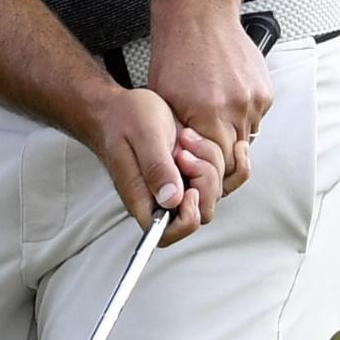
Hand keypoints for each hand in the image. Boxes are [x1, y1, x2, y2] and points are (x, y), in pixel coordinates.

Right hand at [85, 85, 226, 246]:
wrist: (121, 105)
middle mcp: (162, 197)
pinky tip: (200, 137)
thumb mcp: (143, 136)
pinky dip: (217, 154)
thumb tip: (172, 201)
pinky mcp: (190, 170)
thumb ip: (156, 168)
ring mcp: (178, 184)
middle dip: (204, 181)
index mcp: (143, 198)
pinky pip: (218, 173)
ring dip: (209, 161)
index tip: (190, 189)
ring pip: (213, 190)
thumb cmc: (124, 118)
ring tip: (185, 138)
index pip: (166, 233)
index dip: (187, 219)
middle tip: (184, 153)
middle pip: (200, 212)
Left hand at [148, 11, 275, 194]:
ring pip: (248, 136)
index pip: (220, 165)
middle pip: (238, 155)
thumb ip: (178, 137)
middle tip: (205, 147)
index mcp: (211, 113)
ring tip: (213, 117)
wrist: (199, 19)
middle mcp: (238, 108)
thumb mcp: (163, 102)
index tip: (198, 164)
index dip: (209, 169)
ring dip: (232, 134)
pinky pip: (256, 116)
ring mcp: (255, 98)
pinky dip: (242, 115)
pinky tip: (225, 100)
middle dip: (221, 156)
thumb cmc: (176, 55)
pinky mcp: (265, 90)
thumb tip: (185, 164)